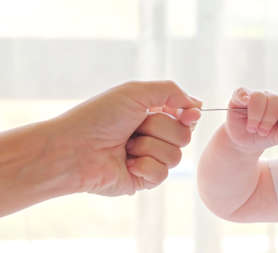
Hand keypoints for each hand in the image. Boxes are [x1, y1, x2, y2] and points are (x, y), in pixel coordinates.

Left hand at [52, 80, 201, 195]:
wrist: (74, 149)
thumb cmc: (99, 117)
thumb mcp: (136, 92)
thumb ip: (170, 91)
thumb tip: (196, 104)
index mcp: (151, 114)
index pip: (186, 116)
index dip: (189, 115)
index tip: (188, 114)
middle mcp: (153, 136)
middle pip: (184, 135)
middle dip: (160, 129)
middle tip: (135, 128)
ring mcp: (149, 158)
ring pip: (176, 156)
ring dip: (149, 147)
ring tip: (126, 146)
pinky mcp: (144, 179)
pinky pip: (163, 174)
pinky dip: (144, 165)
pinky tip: (126, 163)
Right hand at [224, 88, 277, 152]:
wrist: (242, 142)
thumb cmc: (260, 138)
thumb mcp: (274, 140)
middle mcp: (271, 99)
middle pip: (275, 100)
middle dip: (269, 119)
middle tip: (262, 133)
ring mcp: (255, 96)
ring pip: (259, 96)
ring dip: (256, 115)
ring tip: (252, 128)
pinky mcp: (240, 96)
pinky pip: (242, 92)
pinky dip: (243, 97)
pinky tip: (244, 103)